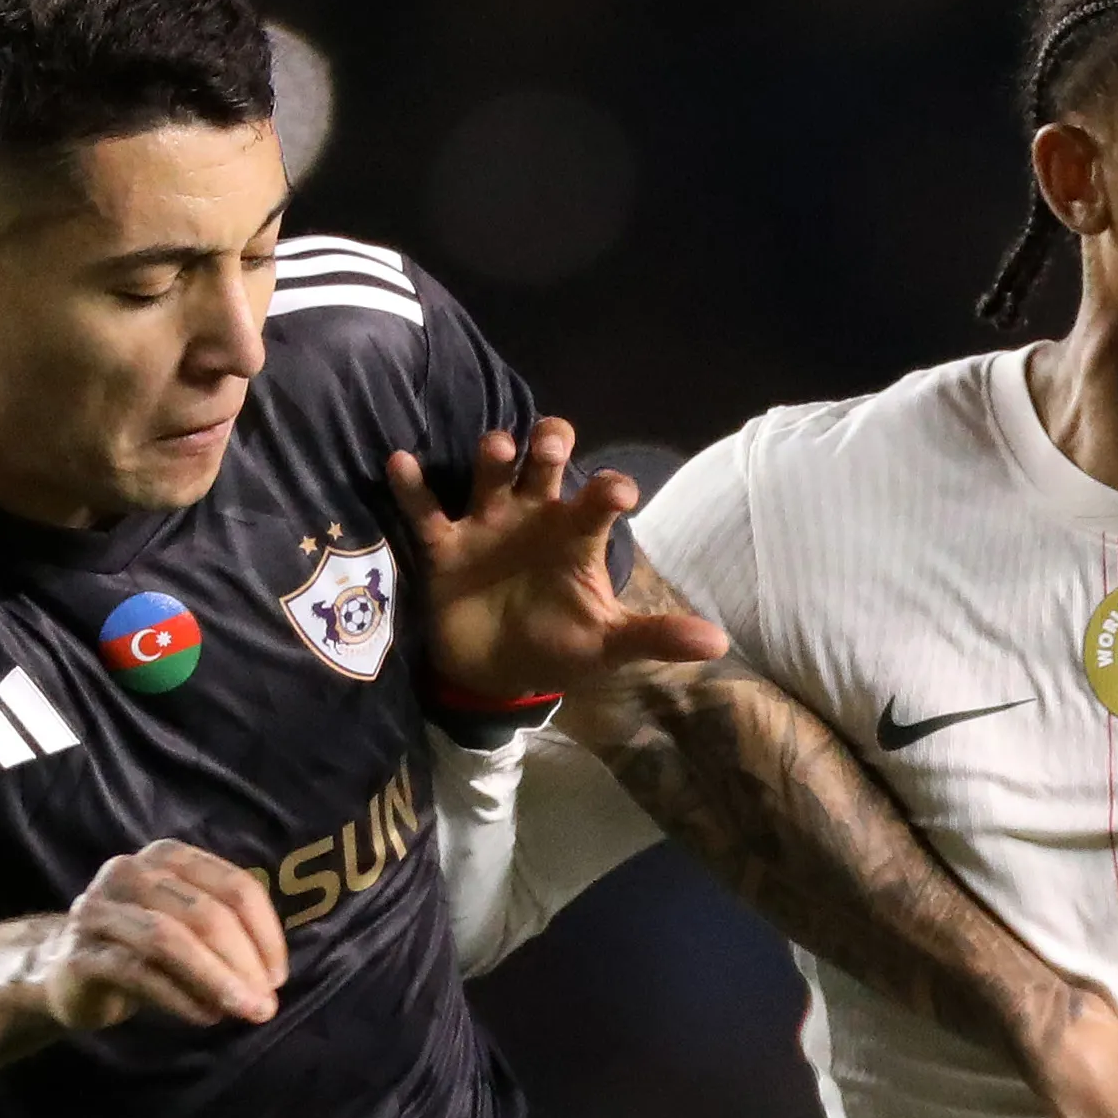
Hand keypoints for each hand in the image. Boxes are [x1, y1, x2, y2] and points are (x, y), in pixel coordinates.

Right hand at [43, 841, 285, 1032]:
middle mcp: (131, 871)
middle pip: (204, 912)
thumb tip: (271, 980)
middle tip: (265, 1004)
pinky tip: (205, 1017)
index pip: (234, 886)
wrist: (67, 973)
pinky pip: (139, 973)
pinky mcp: (81, 953)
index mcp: (168, 857)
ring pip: (169, 939)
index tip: (278, 976)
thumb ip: (227, 939)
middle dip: (244, 962)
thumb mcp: (188, 929)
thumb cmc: (142, 948)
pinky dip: (180, 997)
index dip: (266, 933)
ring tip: (244, 1011)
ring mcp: (100, 909)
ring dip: (216, 979)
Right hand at [387, 420, 730, 708]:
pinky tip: (401, 462)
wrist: (495, 674)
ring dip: (494, 454)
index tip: (619, 495)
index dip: (609, 490)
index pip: (598, 499)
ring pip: (490, 473)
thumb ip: (654, 636)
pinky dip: (412, 487)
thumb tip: (716, 645)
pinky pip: (425, 511)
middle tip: (549, 445)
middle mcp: (533, 516)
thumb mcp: (607, 646)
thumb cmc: (557, 645)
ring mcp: (487, 525)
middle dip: (549, 443)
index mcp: (575, 534)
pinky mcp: (444, 547)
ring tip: (499, 449)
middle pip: (544, 460)